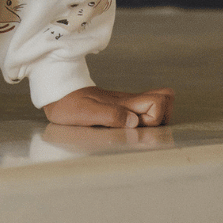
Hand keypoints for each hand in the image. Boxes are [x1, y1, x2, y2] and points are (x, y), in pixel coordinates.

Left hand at [43, 84, 173, 127]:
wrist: (56, 92)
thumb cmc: (68, 103)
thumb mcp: (86, 112)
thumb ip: (110, 115)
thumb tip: (135, 122)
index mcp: (124, 102)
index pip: (159, 101)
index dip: (155, 117)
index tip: (136, 125)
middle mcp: (129, 101)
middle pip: (166, 99)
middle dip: (161, 118)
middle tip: (141, 128)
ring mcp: (126, 103)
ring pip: (158, 104)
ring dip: (155, 120)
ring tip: (135, 130)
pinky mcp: (120, 107)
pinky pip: (144, 110)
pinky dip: (144, 120)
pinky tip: (127, 129)